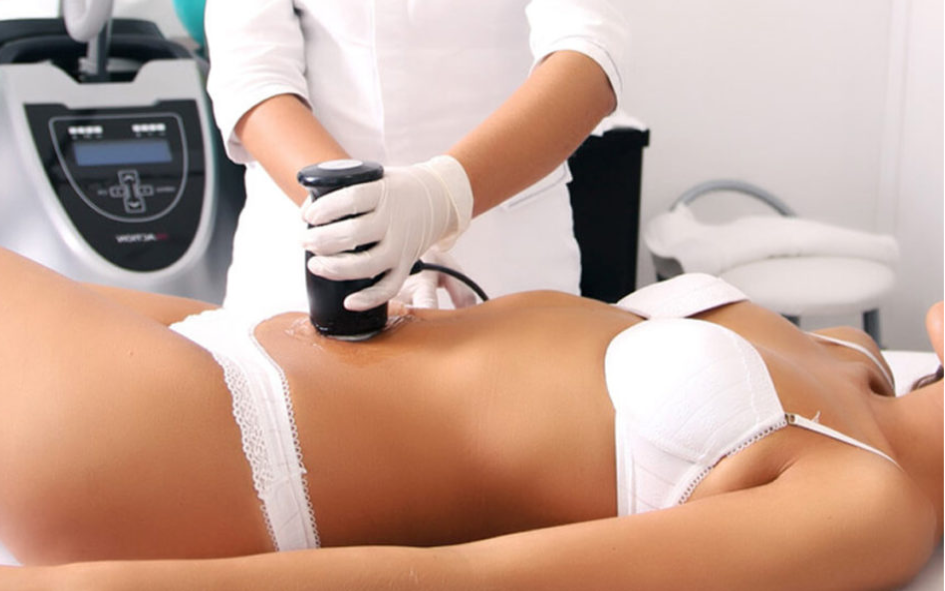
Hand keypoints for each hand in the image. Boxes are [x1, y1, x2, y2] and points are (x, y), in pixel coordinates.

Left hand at [300, 156, 472, 310]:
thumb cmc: (399, 189)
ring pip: (367, 265)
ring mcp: (402, 245)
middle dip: (322, 240)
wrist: (441, 198)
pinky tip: (348, 301)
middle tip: (305, 241)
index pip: (351, 200)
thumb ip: (342, 189)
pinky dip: (369, 298)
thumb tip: (307, 213)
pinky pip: (389, 287)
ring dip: (336, 268)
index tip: (308, 216)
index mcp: (384, 192)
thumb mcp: (375, 177)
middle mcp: (394, 220)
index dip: (325, 210)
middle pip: (355, 234)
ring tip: (315, 264)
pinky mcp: (407, 264)